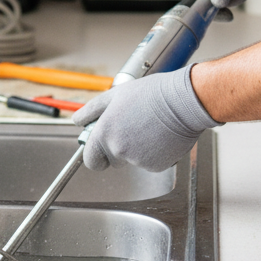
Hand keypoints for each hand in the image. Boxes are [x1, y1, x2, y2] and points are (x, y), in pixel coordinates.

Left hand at [72, 66, 219, 171]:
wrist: (182, 101)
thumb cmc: (151, 94)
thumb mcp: (115, 94)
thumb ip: (92, 110)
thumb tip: (78, 120)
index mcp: (105, 134)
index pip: (91, 160)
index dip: (96, 155)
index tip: (101, 148)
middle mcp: (119, 150)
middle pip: (113, 160)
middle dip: (119, 149)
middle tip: (132, 128)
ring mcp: (138, 160)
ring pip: (133, 161)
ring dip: (138, 149)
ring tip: (149, 126)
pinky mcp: (157, 166)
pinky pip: (150, 163)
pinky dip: (155, 153)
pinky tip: (160, 135)